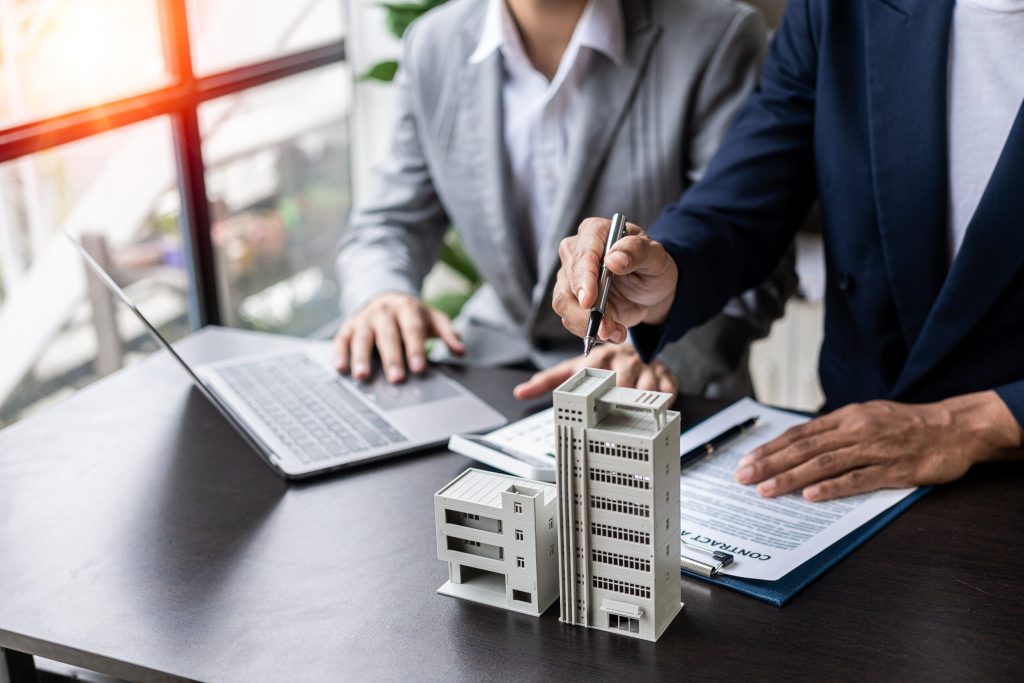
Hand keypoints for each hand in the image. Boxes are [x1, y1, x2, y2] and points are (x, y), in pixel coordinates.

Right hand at [334, 293, 463, 382]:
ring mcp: (364, 319)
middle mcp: (384, 312)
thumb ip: (448, 333)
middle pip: (388, 335)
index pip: (413, 329)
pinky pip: (342, 339)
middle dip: (392, 358)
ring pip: (362, 337)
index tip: (419, 368)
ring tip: (362, 376)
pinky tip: (340, 368)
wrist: (385, 295)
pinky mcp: (348, 326)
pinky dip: (340, 353)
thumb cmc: (412, 315)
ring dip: (361, 357)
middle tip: (396, 379)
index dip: (416, 349)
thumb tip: (461, 350)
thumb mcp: (433, 318)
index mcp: (407, 309)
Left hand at [512, 344, 678, 401]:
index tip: (596, 401)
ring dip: (643, 402)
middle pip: (625, 384)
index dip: (599, 387)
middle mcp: (623, 360)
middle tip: (616, 413)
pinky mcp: (665, 375)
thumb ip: (548, 381)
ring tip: (637, 413)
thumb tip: (520, 392)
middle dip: (621, 399)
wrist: (634, 350)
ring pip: (648, 388)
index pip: (598, 374)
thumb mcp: (574, 369)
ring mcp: (645, 368)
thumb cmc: (602, 364)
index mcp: (600, 359)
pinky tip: (657, 407)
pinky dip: (664, 401)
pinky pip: (669, 390)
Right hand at [551, 218, 678, 343]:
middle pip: (568, 282)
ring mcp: (570, 277)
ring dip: (587, 324)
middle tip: (609, 329)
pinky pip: (570, 319)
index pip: (583, 254)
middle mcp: (575, 251)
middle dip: (587, 311)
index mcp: (595, 231)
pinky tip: (613, 332)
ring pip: (563, 303)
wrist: (651, 290)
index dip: (584, 278)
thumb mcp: (656, 257)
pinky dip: (590, 331)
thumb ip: (637, 252)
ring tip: (615, 333)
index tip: (589, 301)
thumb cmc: (652, 266)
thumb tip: (613, 259)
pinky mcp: (571, 300)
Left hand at [735, 391, 1023, 501]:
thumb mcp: (867, 416)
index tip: (747, 462)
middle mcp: (855, 430)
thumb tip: (801, 443)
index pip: (799, 434)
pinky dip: (832, 488)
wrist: (954, 427)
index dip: (771, 448)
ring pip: (824, 464)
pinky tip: (811, 496)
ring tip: (767, 490)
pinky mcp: (893, 469)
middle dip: (770, 464)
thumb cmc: (907, 424)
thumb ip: (836, 430)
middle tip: (744, 478)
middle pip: (804, 448)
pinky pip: (858, 479)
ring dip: (792, 478)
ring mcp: (874, 450)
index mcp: (846, 417)